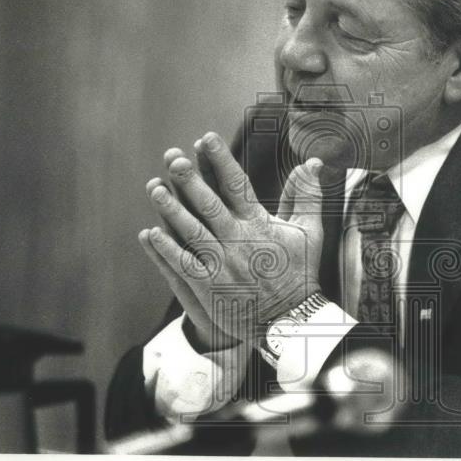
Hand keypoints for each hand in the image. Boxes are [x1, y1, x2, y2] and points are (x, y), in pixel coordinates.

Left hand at [141, 131, 323, 344]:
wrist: (292, 321)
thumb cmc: (300, 272)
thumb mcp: (309, 231)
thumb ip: (305, 195)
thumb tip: (310, 162)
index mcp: (260, 224)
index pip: (237, 185)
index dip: (220, 161)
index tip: (205, 138)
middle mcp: (239, 240)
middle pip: (210, 205)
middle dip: (191, 181)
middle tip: (174, 160)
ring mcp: (223, 264)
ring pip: (192, 231)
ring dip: (171, 209)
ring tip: (154, 188)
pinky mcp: (211, 286)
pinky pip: (184, 265)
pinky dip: (167, 249)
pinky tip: (150, 233)